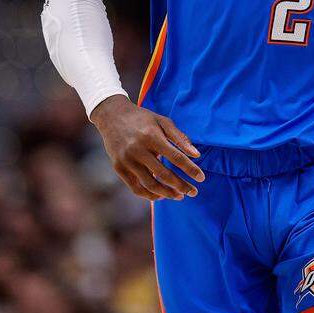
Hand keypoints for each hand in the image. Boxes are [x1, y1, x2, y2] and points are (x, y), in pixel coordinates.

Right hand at [90, 95, 205, 200]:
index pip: (176, 157)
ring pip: (150, 185)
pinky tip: (161, 196)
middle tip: (194, 192)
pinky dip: (149, 195)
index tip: (202, 178)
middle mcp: (138, 150)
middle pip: (164, 174)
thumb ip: (180, 137)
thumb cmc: (142, 118)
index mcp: (151, 136)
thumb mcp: (162, 121)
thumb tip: (196, 155)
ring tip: (180, 196)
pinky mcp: (118, 168)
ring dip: (167, 193)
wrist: (112, 116)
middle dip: (182, 186)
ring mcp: (127, 160)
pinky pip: (136, 188)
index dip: (190, 169)